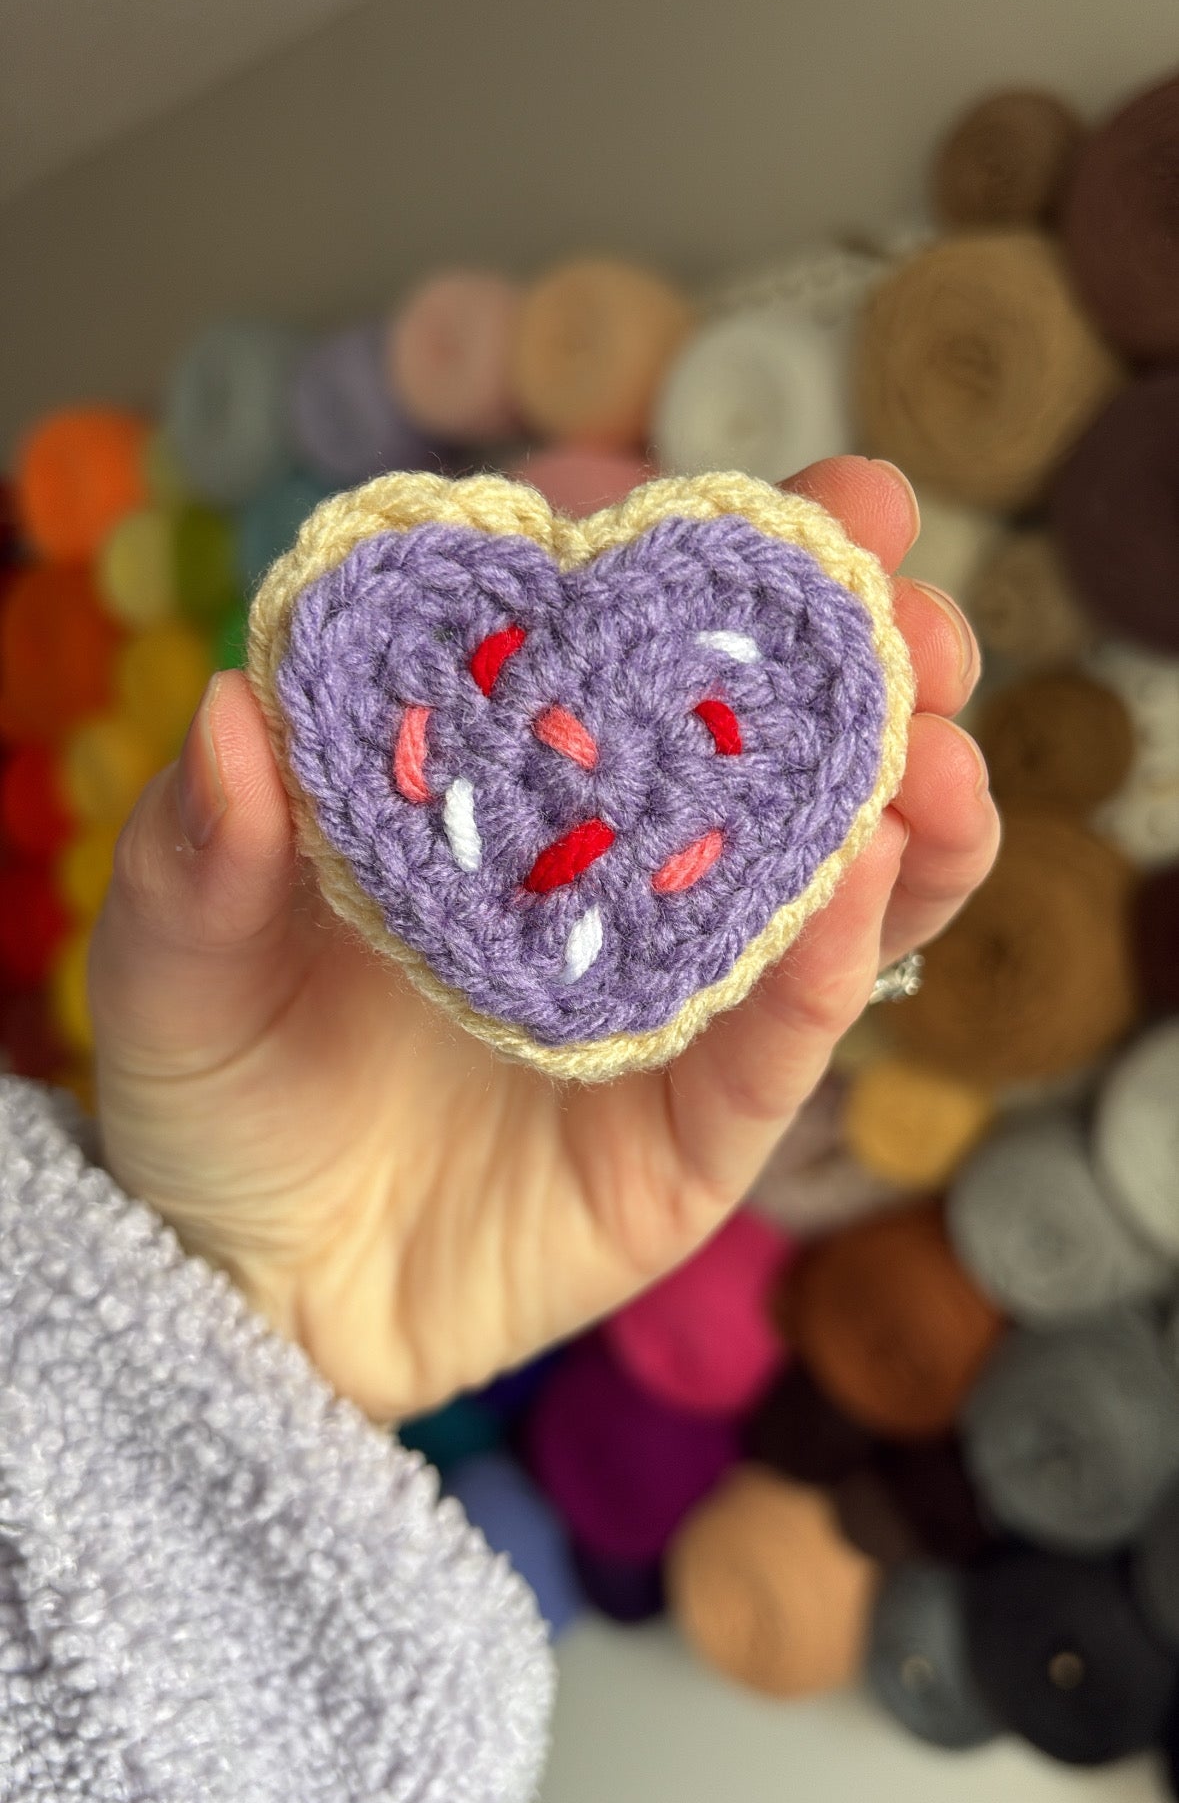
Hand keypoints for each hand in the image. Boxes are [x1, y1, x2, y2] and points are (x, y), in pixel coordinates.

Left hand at [90, 456, 998, 1421]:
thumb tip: (234, 702)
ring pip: (832, 897)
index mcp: (517, 797)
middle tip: (916, 620)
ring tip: (938, 755)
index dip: (744, 581)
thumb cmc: (216, 1098)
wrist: (252, 1297)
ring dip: (908, 817)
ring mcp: (675, 1004)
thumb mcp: (175, 963)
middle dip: (873, 677)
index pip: (648, 660)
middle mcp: (619, 880)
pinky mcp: (700, 1132)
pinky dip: (829, 972)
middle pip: (777, 761)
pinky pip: (780, 1048)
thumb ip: (200, 847)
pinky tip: (860, 895)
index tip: (833, 505)